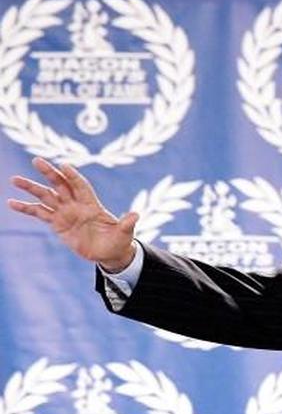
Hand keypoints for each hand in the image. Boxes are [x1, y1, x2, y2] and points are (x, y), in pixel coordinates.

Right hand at [7, 157, 137, 271]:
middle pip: (60, 185)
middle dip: (49, 173)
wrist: (109, 252)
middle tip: (36, 160)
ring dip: (31, 188)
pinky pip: (39, 213)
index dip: (73, 176)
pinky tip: (11, 202)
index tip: (64, 166)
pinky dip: (26, 208)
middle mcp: (76, 204)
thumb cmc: (119, 240)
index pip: (80, 186)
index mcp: (92, 204)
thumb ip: (127, 224)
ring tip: (15, 179)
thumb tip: (136, 215)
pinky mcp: (57, 223)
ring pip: (46, 196)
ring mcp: (65, 212)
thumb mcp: (125, 233)